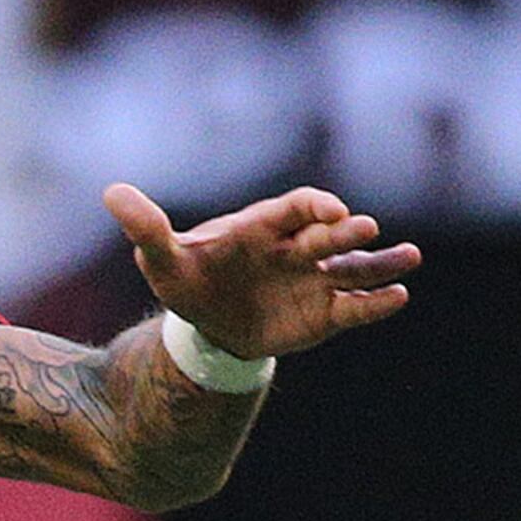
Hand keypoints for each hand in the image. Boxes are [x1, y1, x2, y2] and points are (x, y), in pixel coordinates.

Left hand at [104, 182, 419, 361]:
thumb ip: (147, 229)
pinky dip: (376, 302)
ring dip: (382, 262)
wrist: (204, 327)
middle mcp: (298, 248)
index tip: (329, 211)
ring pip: (355, 266)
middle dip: (346, 231)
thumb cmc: (188, 282)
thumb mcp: (161, 261)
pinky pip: (355, 306)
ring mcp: (315, 279)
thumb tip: (110, 192)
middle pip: (329, 234)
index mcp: (264, 226)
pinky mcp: (325, 312)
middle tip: (364, 229)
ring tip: (409, 258)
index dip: (315, 206)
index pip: (297, 207)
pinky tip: (398, 297)